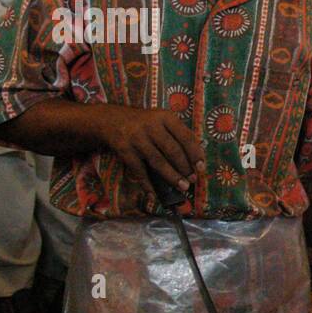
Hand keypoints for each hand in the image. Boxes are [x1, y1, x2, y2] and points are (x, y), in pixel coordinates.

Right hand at [89, 105, 204, 207]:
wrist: (109, 119)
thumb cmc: (144, 123)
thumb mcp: (161, 120)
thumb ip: (177, 134)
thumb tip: (196, 158)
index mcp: (165, 117)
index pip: (185, 136)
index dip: (195, 153)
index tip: (202, 167)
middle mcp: (152, 126)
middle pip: (173, 150)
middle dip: (185, 168)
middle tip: (193, 180)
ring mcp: (137, 138)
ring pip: (158, 162)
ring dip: (172, 177)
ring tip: (182, 187)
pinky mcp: (125, 149)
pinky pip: (139, 170)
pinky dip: (147, 184)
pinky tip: (154, 195)